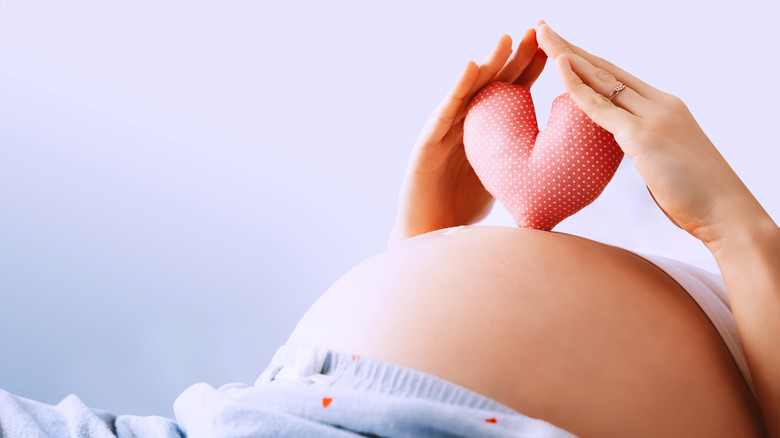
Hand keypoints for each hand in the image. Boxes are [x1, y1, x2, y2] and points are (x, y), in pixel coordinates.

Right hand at [389, 29, 546, 245]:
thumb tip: (562, 162)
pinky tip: (470, 69)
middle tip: (535, 32)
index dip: (531, 71)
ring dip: (488, 63)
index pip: (512, 93)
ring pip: (468, 91)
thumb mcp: (503, 182)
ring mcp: (443, 132)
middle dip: (514, 58)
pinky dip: (456, 90)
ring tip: (506, 40)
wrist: (430, 237)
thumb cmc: (463, 213)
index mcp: (484, 131)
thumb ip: (522, 164)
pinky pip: (444, 113)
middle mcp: (463, 125)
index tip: (554, 48)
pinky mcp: (426, 144)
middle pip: (492, 84)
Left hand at [535, 22, 774, 248]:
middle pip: (605, 68)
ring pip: (601, 79)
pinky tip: (560, 67)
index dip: (587, 61)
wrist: (726, 211)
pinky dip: (578, 86)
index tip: (563, 49)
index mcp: (663, 108)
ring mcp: (651, 117)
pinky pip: (601, 107)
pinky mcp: (643, 136)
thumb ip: (645, 146)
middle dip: (571, 48)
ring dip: (567, 55)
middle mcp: (658, 104)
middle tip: (543, 28)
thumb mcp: (665, 160)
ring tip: (542, 35)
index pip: (617, 77)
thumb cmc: (696, 194)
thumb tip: (631, 148)